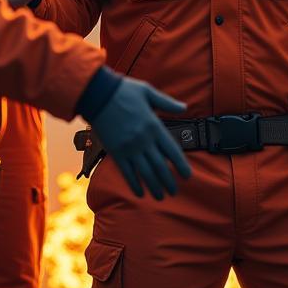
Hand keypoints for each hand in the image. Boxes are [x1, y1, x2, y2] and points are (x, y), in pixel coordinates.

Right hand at [90, 78, 192, 200]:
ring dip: (154, 186)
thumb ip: (167, 103)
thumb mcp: (149, 92)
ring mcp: (129, 147)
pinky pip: (127, 172)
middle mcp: (144, 140)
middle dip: (168, 181)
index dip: (181, 165)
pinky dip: (134, 184)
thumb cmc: (125, 90)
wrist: (99, 94)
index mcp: (154, 125)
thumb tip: (184, 107)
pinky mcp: (115, 152)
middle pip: (160, 166)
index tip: (187, 176)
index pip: (172, 150)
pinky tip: (139, 193)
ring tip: (160, 197)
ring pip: (145, 173)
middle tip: (174, 192)